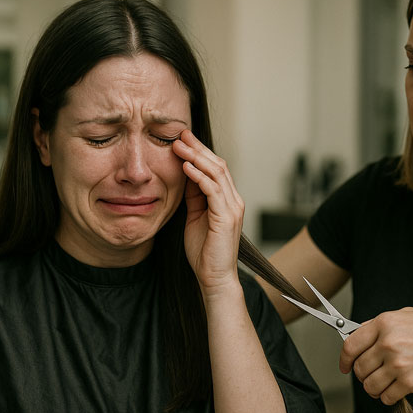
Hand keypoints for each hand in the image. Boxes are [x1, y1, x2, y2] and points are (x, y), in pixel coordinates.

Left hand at [172, 130, 243, 298]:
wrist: (214, 278)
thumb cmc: (204, 252)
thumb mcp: (195, 217)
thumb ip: (194, 197)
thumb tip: (185, 175)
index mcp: (227, 200)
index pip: (216, 168)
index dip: (200, 152)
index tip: (182, 139)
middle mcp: (234, 200)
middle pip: (218, 164)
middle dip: (198, 148)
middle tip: (180, 134)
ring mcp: (232, 207)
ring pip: (217, 173)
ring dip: (196, 157)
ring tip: (178, 145)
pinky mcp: (226, 217)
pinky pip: (213, 189)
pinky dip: (198, 176)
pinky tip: (185, 166)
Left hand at [339, 307, 412, 405]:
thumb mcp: (407, 315)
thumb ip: (381, 323)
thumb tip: (358, 332)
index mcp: (385, 323)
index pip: (351, 344)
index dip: (344, 359)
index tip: (345, 366)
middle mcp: (389, 342)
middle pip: (359, 367)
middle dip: (362, 375)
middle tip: (371, 375)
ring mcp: (398, 362)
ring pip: (370, 385)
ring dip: (374, 388)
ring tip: (384, 384)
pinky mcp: (409, 381)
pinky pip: (386, 396)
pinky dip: (388, 396)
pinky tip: (397, 389)